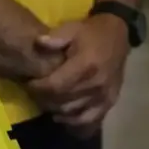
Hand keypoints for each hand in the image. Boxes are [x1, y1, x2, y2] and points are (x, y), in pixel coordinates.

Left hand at [26, 15, 130, 137]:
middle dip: (44, 99)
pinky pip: (87, 119)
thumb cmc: (92, 32)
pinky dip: (72, 121)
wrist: (119, 35)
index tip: (29, 83)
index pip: (54, 86)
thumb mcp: (73, 27)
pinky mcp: (109, 102)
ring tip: (46, 101)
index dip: (38, 88)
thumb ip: (55, 37)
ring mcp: (103, 95)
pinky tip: (61, 115)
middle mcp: (96, 84)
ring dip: (55, 109)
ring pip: (71, 112)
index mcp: (86, 65)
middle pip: (61, 101)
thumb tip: (38, 42)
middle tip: (35, 93)